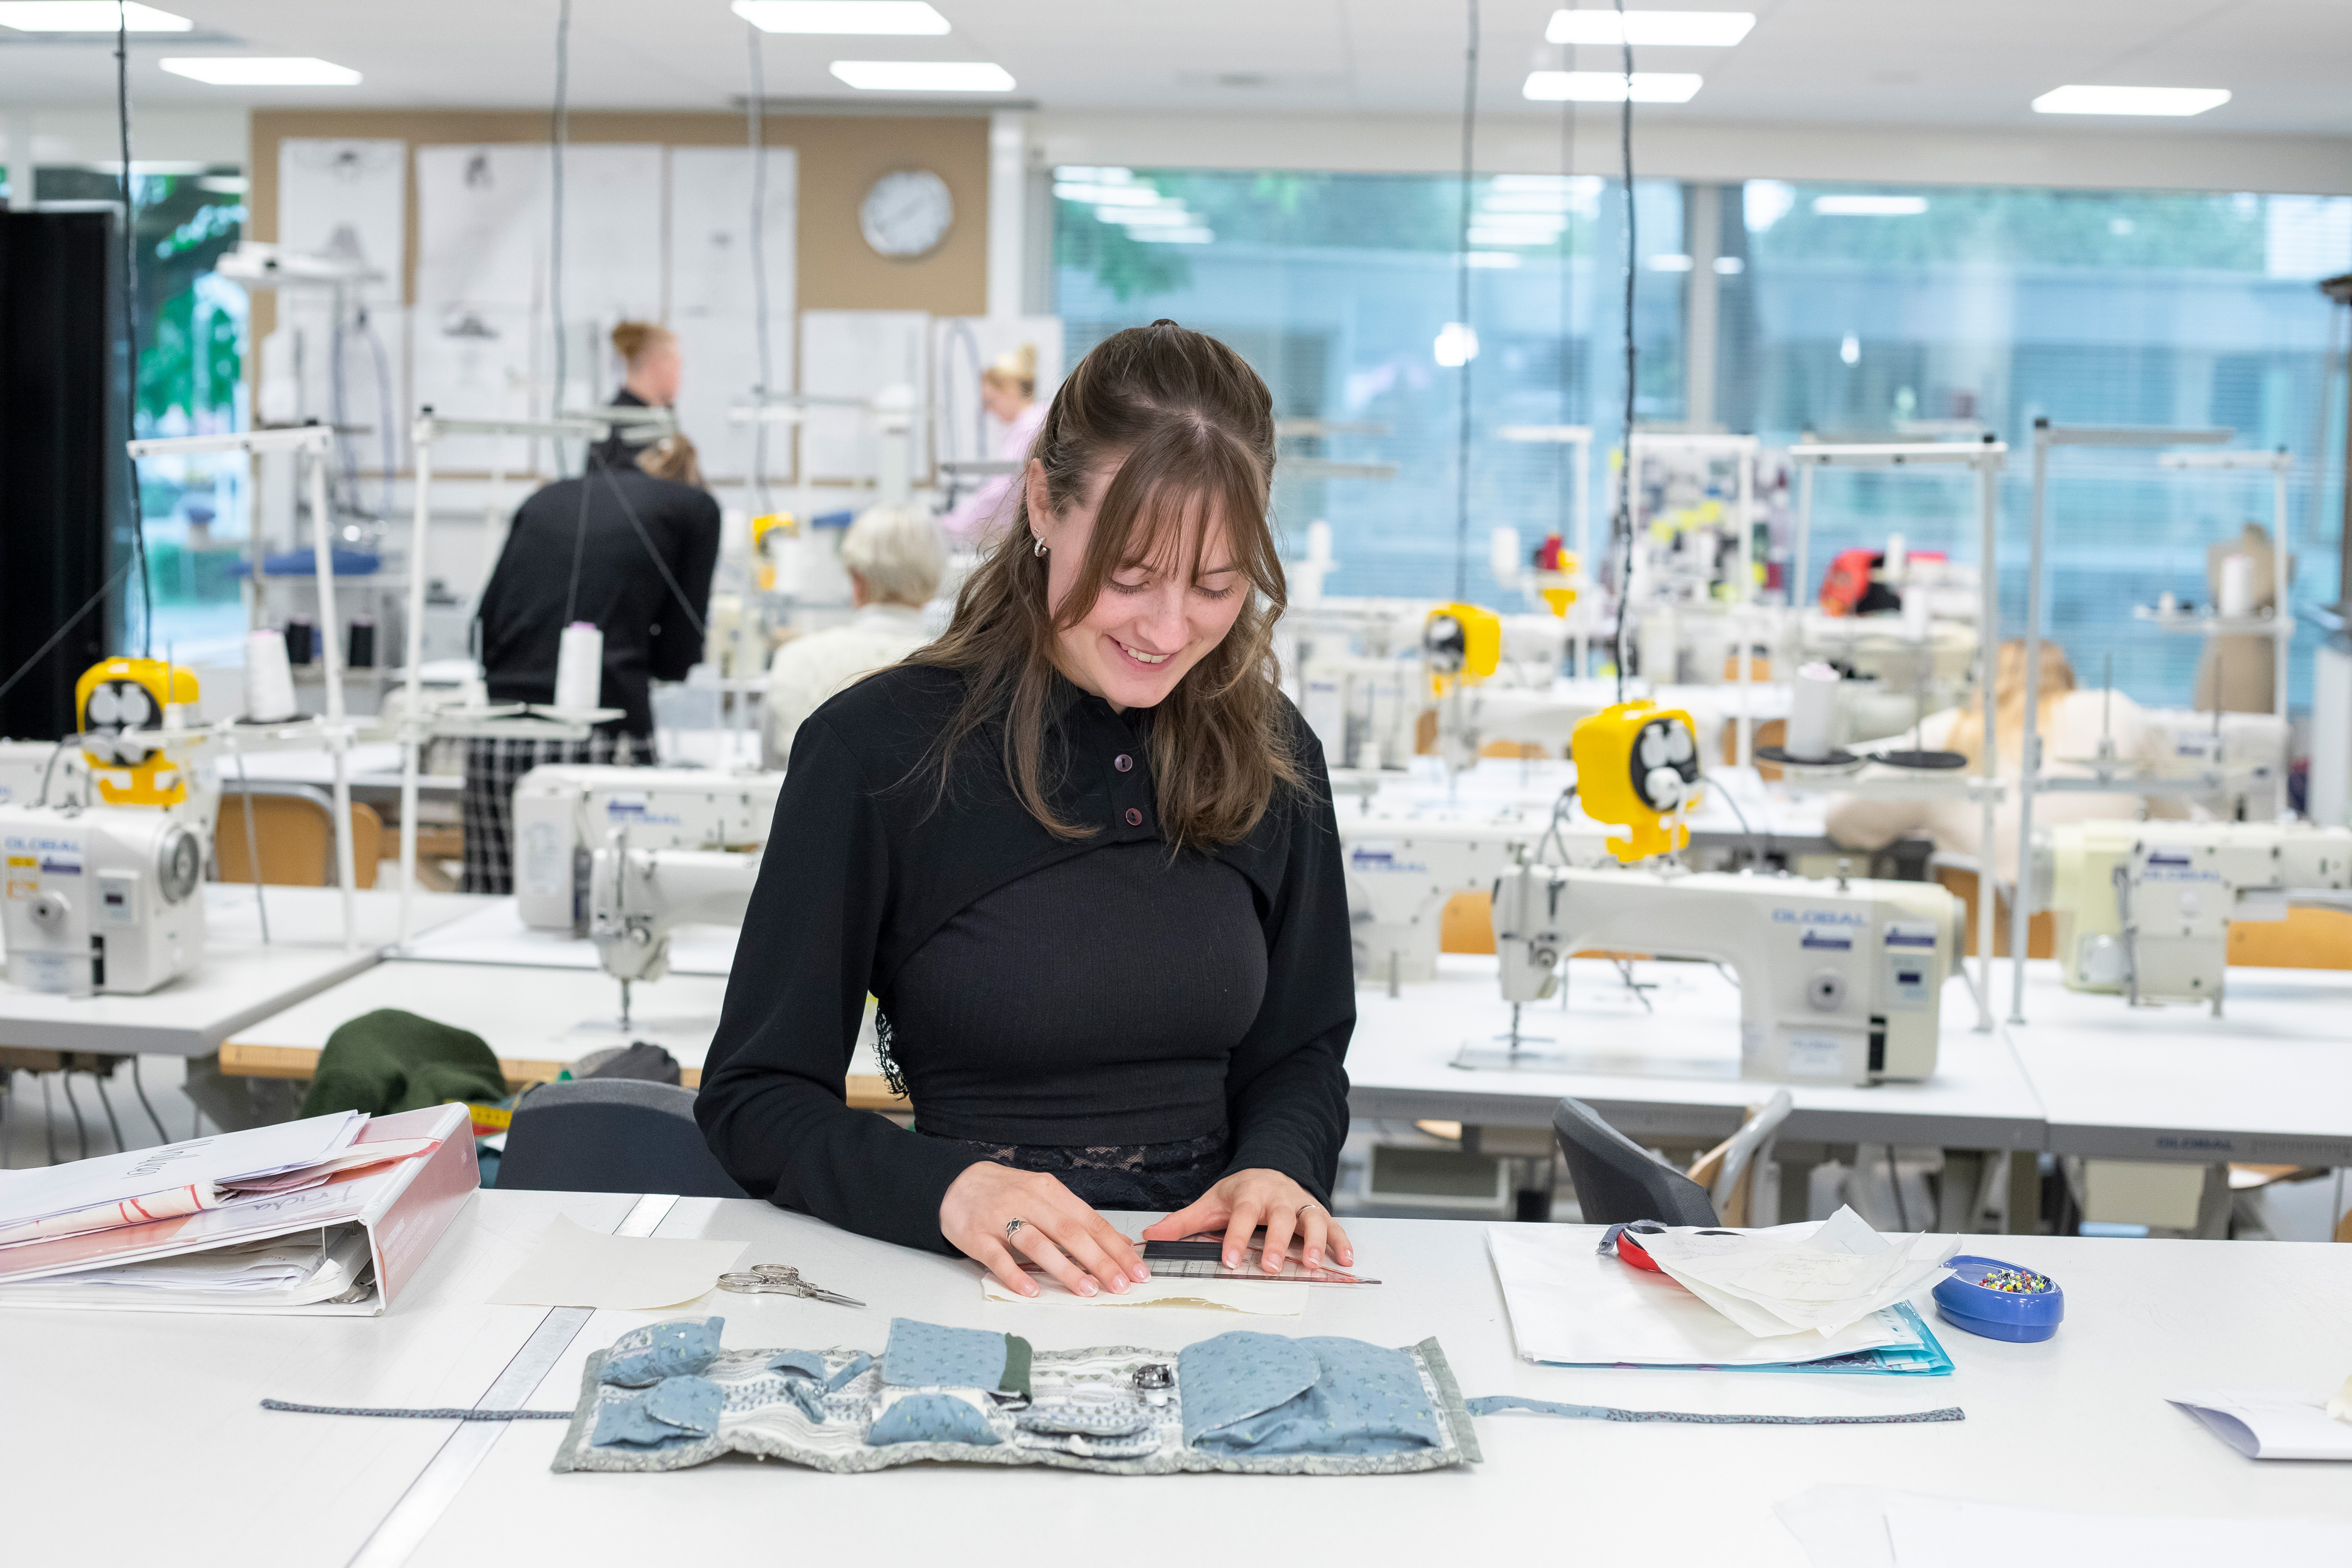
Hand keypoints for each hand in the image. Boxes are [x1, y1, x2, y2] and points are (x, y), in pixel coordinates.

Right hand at [940, 1162, 1149, 1299]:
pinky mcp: (978, 1236)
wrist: (956, 1183)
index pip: (1090, 1221)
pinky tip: (1031, 1292)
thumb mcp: (1045, 1197)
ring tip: (1087, 1290)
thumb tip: (1118, 1243)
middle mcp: (1029, 1202)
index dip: (1115, 1247)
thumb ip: (1079, 1219)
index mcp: (1051, 1192)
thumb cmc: (1006, 1194)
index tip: (1136, 1270)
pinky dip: (1015, 1275)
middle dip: (1099, 1260)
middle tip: (1120, 1284)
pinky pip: (998, 1257)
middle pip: (1070, 1232)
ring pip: (1038, 1244)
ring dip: (1065, 1269)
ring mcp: (1002, 1219)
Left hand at [1142, 1169, 1352, 1275]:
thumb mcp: (1210, 1202)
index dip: (1235, 1237)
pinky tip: (1344, 1260)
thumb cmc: (1240, 1193)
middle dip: (1276, 1242)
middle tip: (1271, 1266)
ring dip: (1313, 1242)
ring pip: (1311, 1220)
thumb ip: (1183, 1221)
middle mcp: (1277, 1197)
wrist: (1271, 1169)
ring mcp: (1300, 1205)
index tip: (1229, 1260)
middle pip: (1279, 1217)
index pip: (1241, 1215)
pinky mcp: (1318, 1213)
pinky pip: (1333, 1226)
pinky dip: (1341, 1242)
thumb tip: (1150, 1236)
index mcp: (1249, 1194)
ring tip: (1311, 1264)